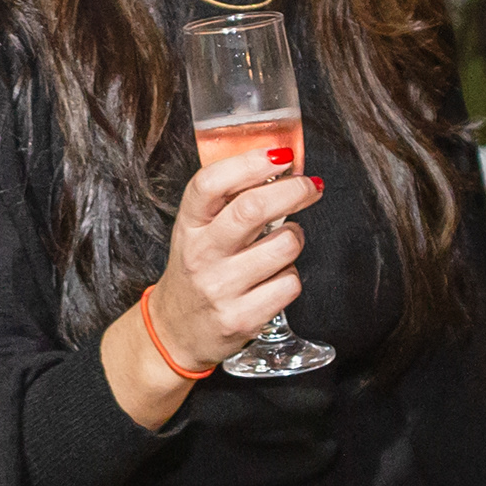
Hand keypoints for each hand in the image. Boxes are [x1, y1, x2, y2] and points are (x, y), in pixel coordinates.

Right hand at [144, 148, 324, 370]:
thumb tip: (280, 164)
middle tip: (309, 186)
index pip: (210, 183)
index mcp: (189, 224)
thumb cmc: (198, 269)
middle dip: (293, 190)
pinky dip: (290, 277)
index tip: (280, 155)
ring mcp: (220, 288)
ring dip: (295, 238)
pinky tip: (273, 278)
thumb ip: (229, 199)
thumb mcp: (198, 229)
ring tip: (283, 242)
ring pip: (284, 246)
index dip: (249, 163)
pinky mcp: (241, 318)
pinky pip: (289, 284)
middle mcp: (201, 255)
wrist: (175, 330)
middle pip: (251, 209)